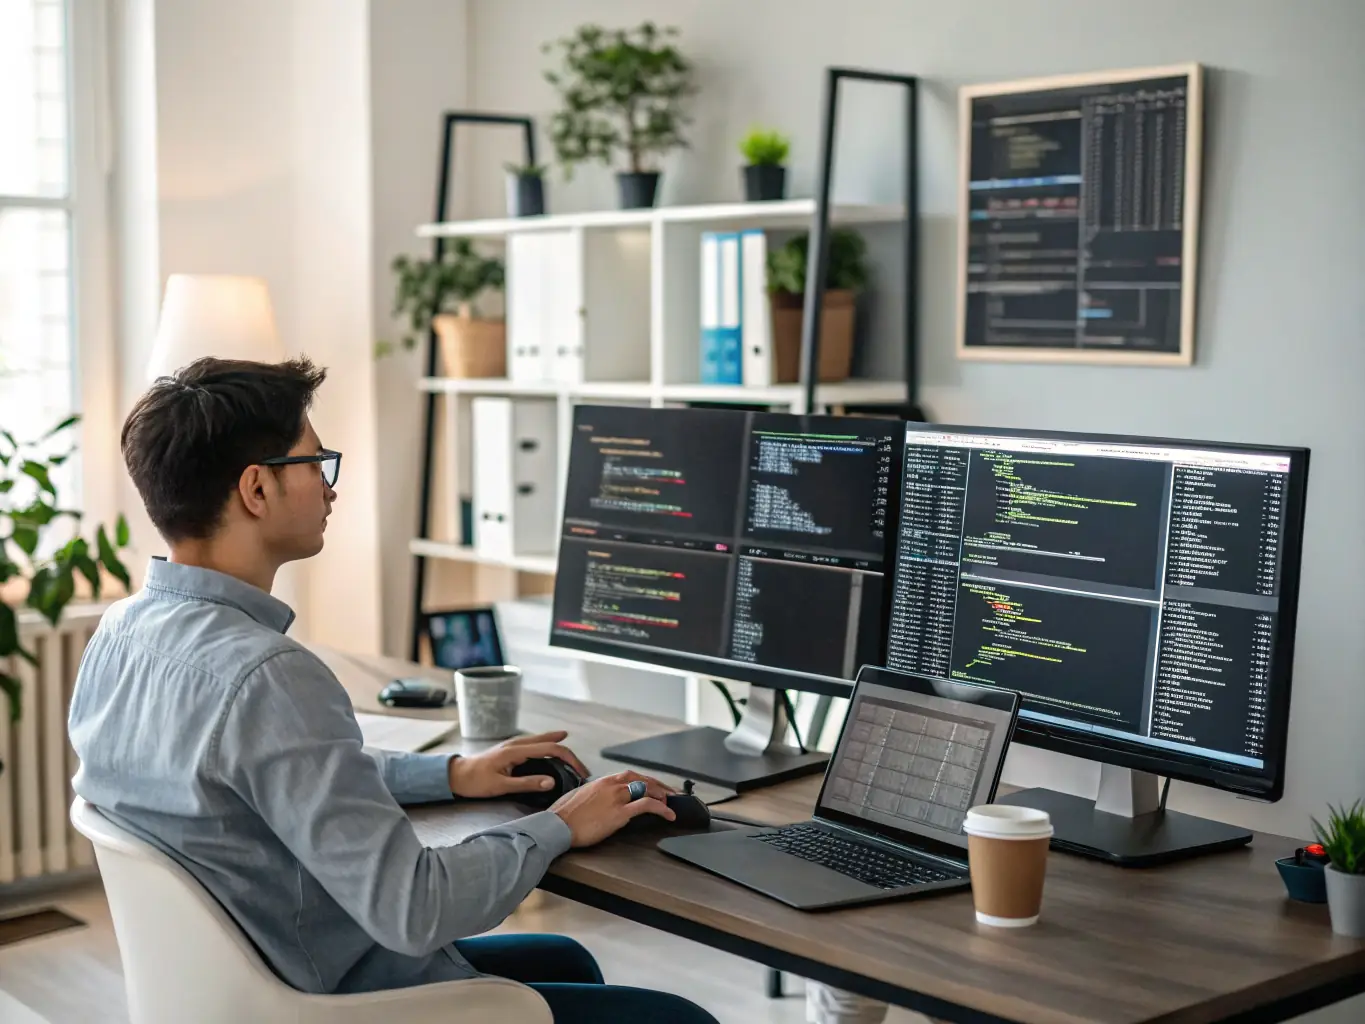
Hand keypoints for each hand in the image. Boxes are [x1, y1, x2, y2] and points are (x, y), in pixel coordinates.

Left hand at [446, 730, 590, 799]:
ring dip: (560, 748)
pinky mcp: (511, 749)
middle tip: (582, 768)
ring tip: (573, 761)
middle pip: (550, 742)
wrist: (456, 775)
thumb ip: (526, 783)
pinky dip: (550, 748)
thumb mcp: (501, 786)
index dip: (569, 758)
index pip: (551, 749)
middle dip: (569, 753)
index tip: (580, 771)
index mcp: (516, 750)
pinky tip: (553, 752)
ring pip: (543, 741)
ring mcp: (514, 744)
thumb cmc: (476, 782)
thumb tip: (551, 782)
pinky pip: (536, 744)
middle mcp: (517, 743)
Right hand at [551, 771, 675, 847]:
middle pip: (641, 778)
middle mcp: (611, 785)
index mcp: (601, 781)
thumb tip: (598, 800)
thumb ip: (592, 795)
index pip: (629, 775)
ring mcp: (616, 797)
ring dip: (661, 794)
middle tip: (669, 792)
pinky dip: (661, 808)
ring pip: (647, 789)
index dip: (644, 780)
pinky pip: (647, 806)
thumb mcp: (579, 797)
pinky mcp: (619, 813)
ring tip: (670, 802)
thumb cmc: (563, 815)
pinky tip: (668, 814)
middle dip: (658, 784)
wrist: (557, 825)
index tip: (653, 785)